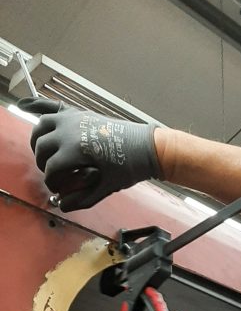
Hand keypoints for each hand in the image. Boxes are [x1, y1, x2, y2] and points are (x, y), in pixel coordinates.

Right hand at [18, 98, 159, 210]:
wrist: (146, 147)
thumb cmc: (129, 168)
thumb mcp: (107, 187)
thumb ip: (84, 198)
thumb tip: (63, 206)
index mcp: (75, 151)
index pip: (51, 169)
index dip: (52, 182)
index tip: (58, 189)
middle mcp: (69, 132)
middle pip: (41, 148)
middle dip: (44, 164)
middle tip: (53, 174)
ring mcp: (72, 119)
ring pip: (41, 128)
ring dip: (38, 141)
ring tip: (43, 153)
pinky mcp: (78, 113)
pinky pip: (50, 106)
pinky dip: (35, 105)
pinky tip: (23, 105)